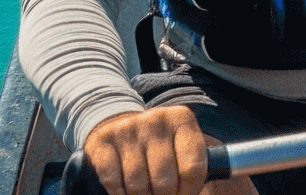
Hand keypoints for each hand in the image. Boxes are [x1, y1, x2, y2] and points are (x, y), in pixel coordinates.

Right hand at [82, 103, 210, 194]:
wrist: (124, 128)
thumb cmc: (161, 148)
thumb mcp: (182, 150)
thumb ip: (192, 171)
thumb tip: (201, 190)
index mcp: (182, 120)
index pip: (192, 169)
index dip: (188, 192)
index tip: (183, 194)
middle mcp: (156, 119)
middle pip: (164, 181)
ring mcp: (128, 127)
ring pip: (137, 184)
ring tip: (145, 191)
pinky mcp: (104, 139)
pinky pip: (112, 179)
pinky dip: (119, 192)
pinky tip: (124, 188)